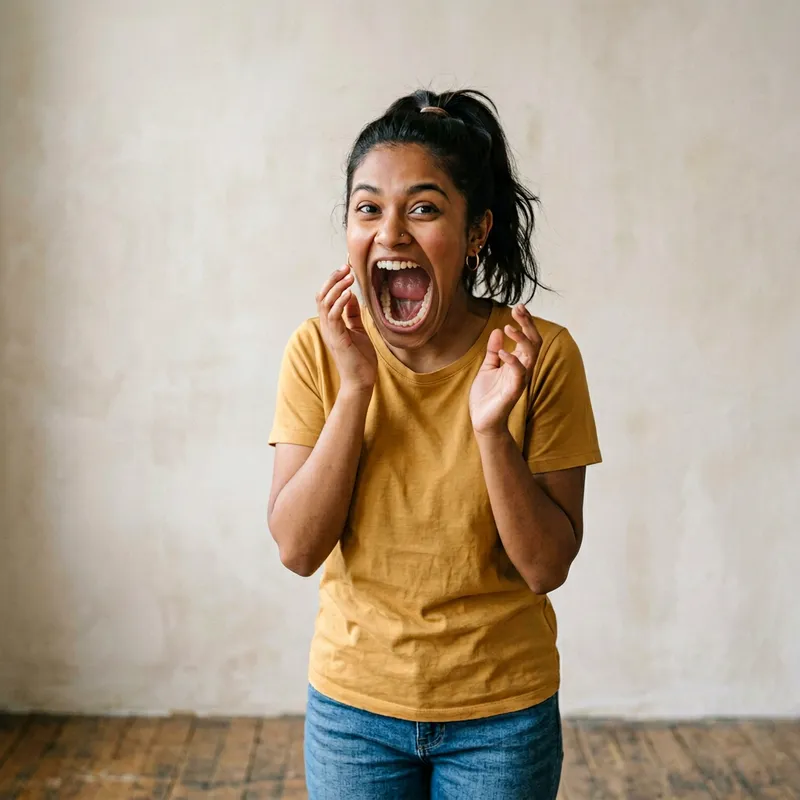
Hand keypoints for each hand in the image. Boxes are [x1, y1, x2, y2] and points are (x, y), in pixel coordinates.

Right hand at [316, 265, 376, 393]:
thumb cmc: (360, 359)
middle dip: (332, 279)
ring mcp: (330, 333)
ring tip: (349, 277)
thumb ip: (353, 314)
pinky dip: (340, 303)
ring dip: (337, 287)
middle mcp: (327, 327)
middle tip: (345, 268)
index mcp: (331, 324)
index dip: (333, 282)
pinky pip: (334, 316)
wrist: (361, 381)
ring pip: (325, 303)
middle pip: (321, 296)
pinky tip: (349, 293)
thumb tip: (352, 296)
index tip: (346, 269)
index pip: (325, 297)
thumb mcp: (358, 330)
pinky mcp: (337, 339)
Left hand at [470, 304, 541, 436]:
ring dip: (522, 338)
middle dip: (528, 324)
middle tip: (518, 309)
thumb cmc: (486, 396)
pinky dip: (512, 360)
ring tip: (508, 327)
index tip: (518, 307)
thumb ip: (493, 351)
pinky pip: (520, 373)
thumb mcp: (487, 367)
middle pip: (535, 342)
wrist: (482, 420)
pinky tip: (502, 351)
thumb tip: (496, 331)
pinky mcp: (514, 391)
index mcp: (517, 363)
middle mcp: (522, 369)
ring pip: (531, 355)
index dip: (526, 322)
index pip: (528, 338)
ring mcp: (520, 380)